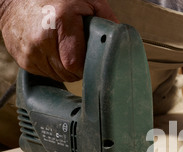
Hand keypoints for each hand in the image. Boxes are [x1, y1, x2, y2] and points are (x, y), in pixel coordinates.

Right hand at [0, 0, 117, 81]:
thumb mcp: (86, 0)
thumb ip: (106, 19)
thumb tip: (122, 40)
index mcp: (60, 21)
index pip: (76, 64)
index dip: (87, 65)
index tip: (91, 59)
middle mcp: (41, 38)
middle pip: (68, 73)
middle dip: (78, 67)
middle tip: (80, 53)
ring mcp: (29, 51)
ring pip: (58, 76)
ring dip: (66, 68)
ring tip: (65, 49)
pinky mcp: (23, 59)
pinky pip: (45, 73)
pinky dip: (52, 66)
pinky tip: (52, 51)